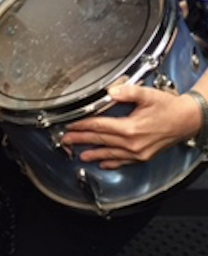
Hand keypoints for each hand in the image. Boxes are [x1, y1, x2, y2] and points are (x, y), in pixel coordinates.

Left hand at [60, 83, 201, 168]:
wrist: (188, 120)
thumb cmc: (169, 107)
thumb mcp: (147, 94)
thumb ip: (127, 92)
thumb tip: (111, 91)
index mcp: (130, 128)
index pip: (100, 127)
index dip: (83, 125)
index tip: (71, 125)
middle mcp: (133, 143)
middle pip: (101, 141)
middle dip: (81, 140)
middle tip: (66, 140)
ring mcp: (139, 152)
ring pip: (110, 153)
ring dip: (93, 154)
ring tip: (80, 155)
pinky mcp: (144, 156)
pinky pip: (124, 162)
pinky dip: (112, 163)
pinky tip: (103, 164)